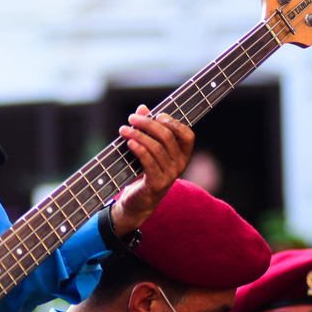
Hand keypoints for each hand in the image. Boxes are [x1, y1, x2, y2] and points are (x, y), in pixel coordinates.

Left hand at [112, 106, 194, 234]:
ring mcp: (170, 175)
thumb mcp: (146, 149)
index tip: (158, 114)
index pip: (187, 135)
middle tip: (131, 118)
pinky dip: (139, 150)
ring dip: (138, 135)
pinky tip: (129, 143)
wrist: (137, 202)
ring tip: (123, 129)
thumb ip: (146, 129)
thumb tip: (142, 108)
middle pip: (168, 138)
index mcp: (182, 155)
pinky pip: (149, 162)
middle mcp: (180, 164)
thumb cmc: (142, 172)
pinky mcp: (157, 184)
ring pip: (157, 148)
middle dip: (148, 124)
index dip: (174, 122)